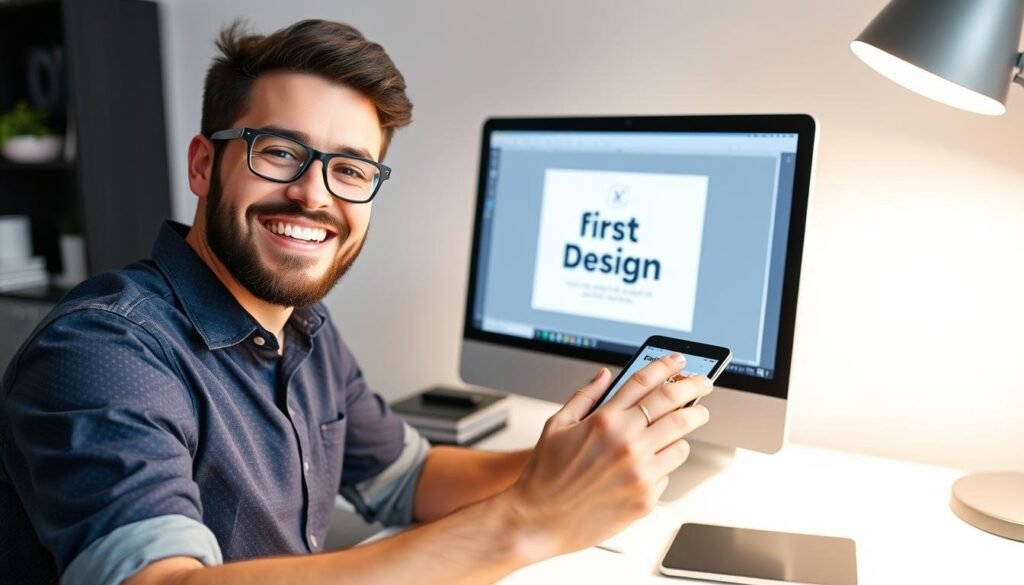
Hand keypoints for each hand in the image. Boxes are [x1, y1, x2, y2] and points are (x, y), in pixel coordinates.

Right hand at [504, 353, 712, 558]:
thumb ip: (585, 397)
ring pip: (682, 442)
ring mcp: (640, 471)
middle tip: (703, 385)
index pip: (645, 381)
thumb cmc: (545, 476)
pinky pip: (669, 474)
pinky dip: (661, 467)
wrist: (539, 520)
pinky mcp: (646, 497)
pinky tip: (644, 468)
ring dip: (682, 433)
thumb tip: (604, 376)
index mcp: (605, 420)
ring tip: (674, 432)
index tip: (679, 360)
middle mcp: (626, 442)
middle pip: (676, 405)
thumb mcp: (557, 425)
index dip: (666, 365)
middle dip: (695, 389)